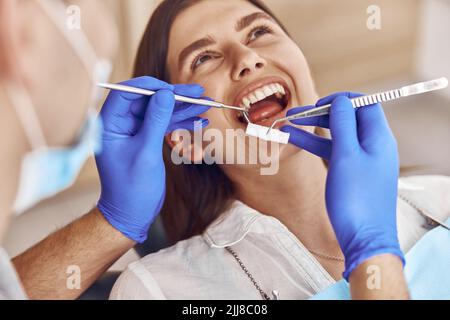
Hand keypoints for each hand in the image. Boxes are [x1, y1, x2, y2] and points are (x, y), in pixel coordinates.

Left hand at [96, 76, 209, 242]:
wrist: (131, 214)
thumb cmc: (132, 189)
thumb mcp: (146, 153)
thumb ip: (156, 120)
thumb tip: (166, 93)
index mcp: (110, 124)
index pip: (127, 93)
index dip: (151, 87)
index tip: (173, 89)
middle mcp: (121, 124)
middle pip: (148, 100)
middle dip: (174, 96)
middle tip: (198, 92)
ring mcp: (134, 132)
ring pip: (159, 112)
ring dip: (182, 108)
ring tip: (206, 103)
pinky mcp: (146, 140)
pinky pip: (164, 125)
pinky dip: (181, 123)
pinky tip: (199, 119)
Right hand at [281, 93, 403, 278]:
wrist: (364, 238)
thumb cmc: (356, 197)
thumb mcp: (346, 155)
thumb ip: (343, 125)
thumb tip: (341, 101)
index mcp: (378, 137)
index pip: (363, 104)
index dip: (341, 99)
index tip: (318, 103)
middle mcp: (373, 145)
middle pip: (347, 118)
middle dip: (321, 114)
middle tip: (295, 114)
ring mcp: (362, 159)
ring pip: (337, 135)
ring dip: (313, 129)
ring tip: (288, 125)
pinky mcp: (352, 172)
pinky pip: (333, 151)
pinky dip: (315, 145)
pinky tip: (295, 141)